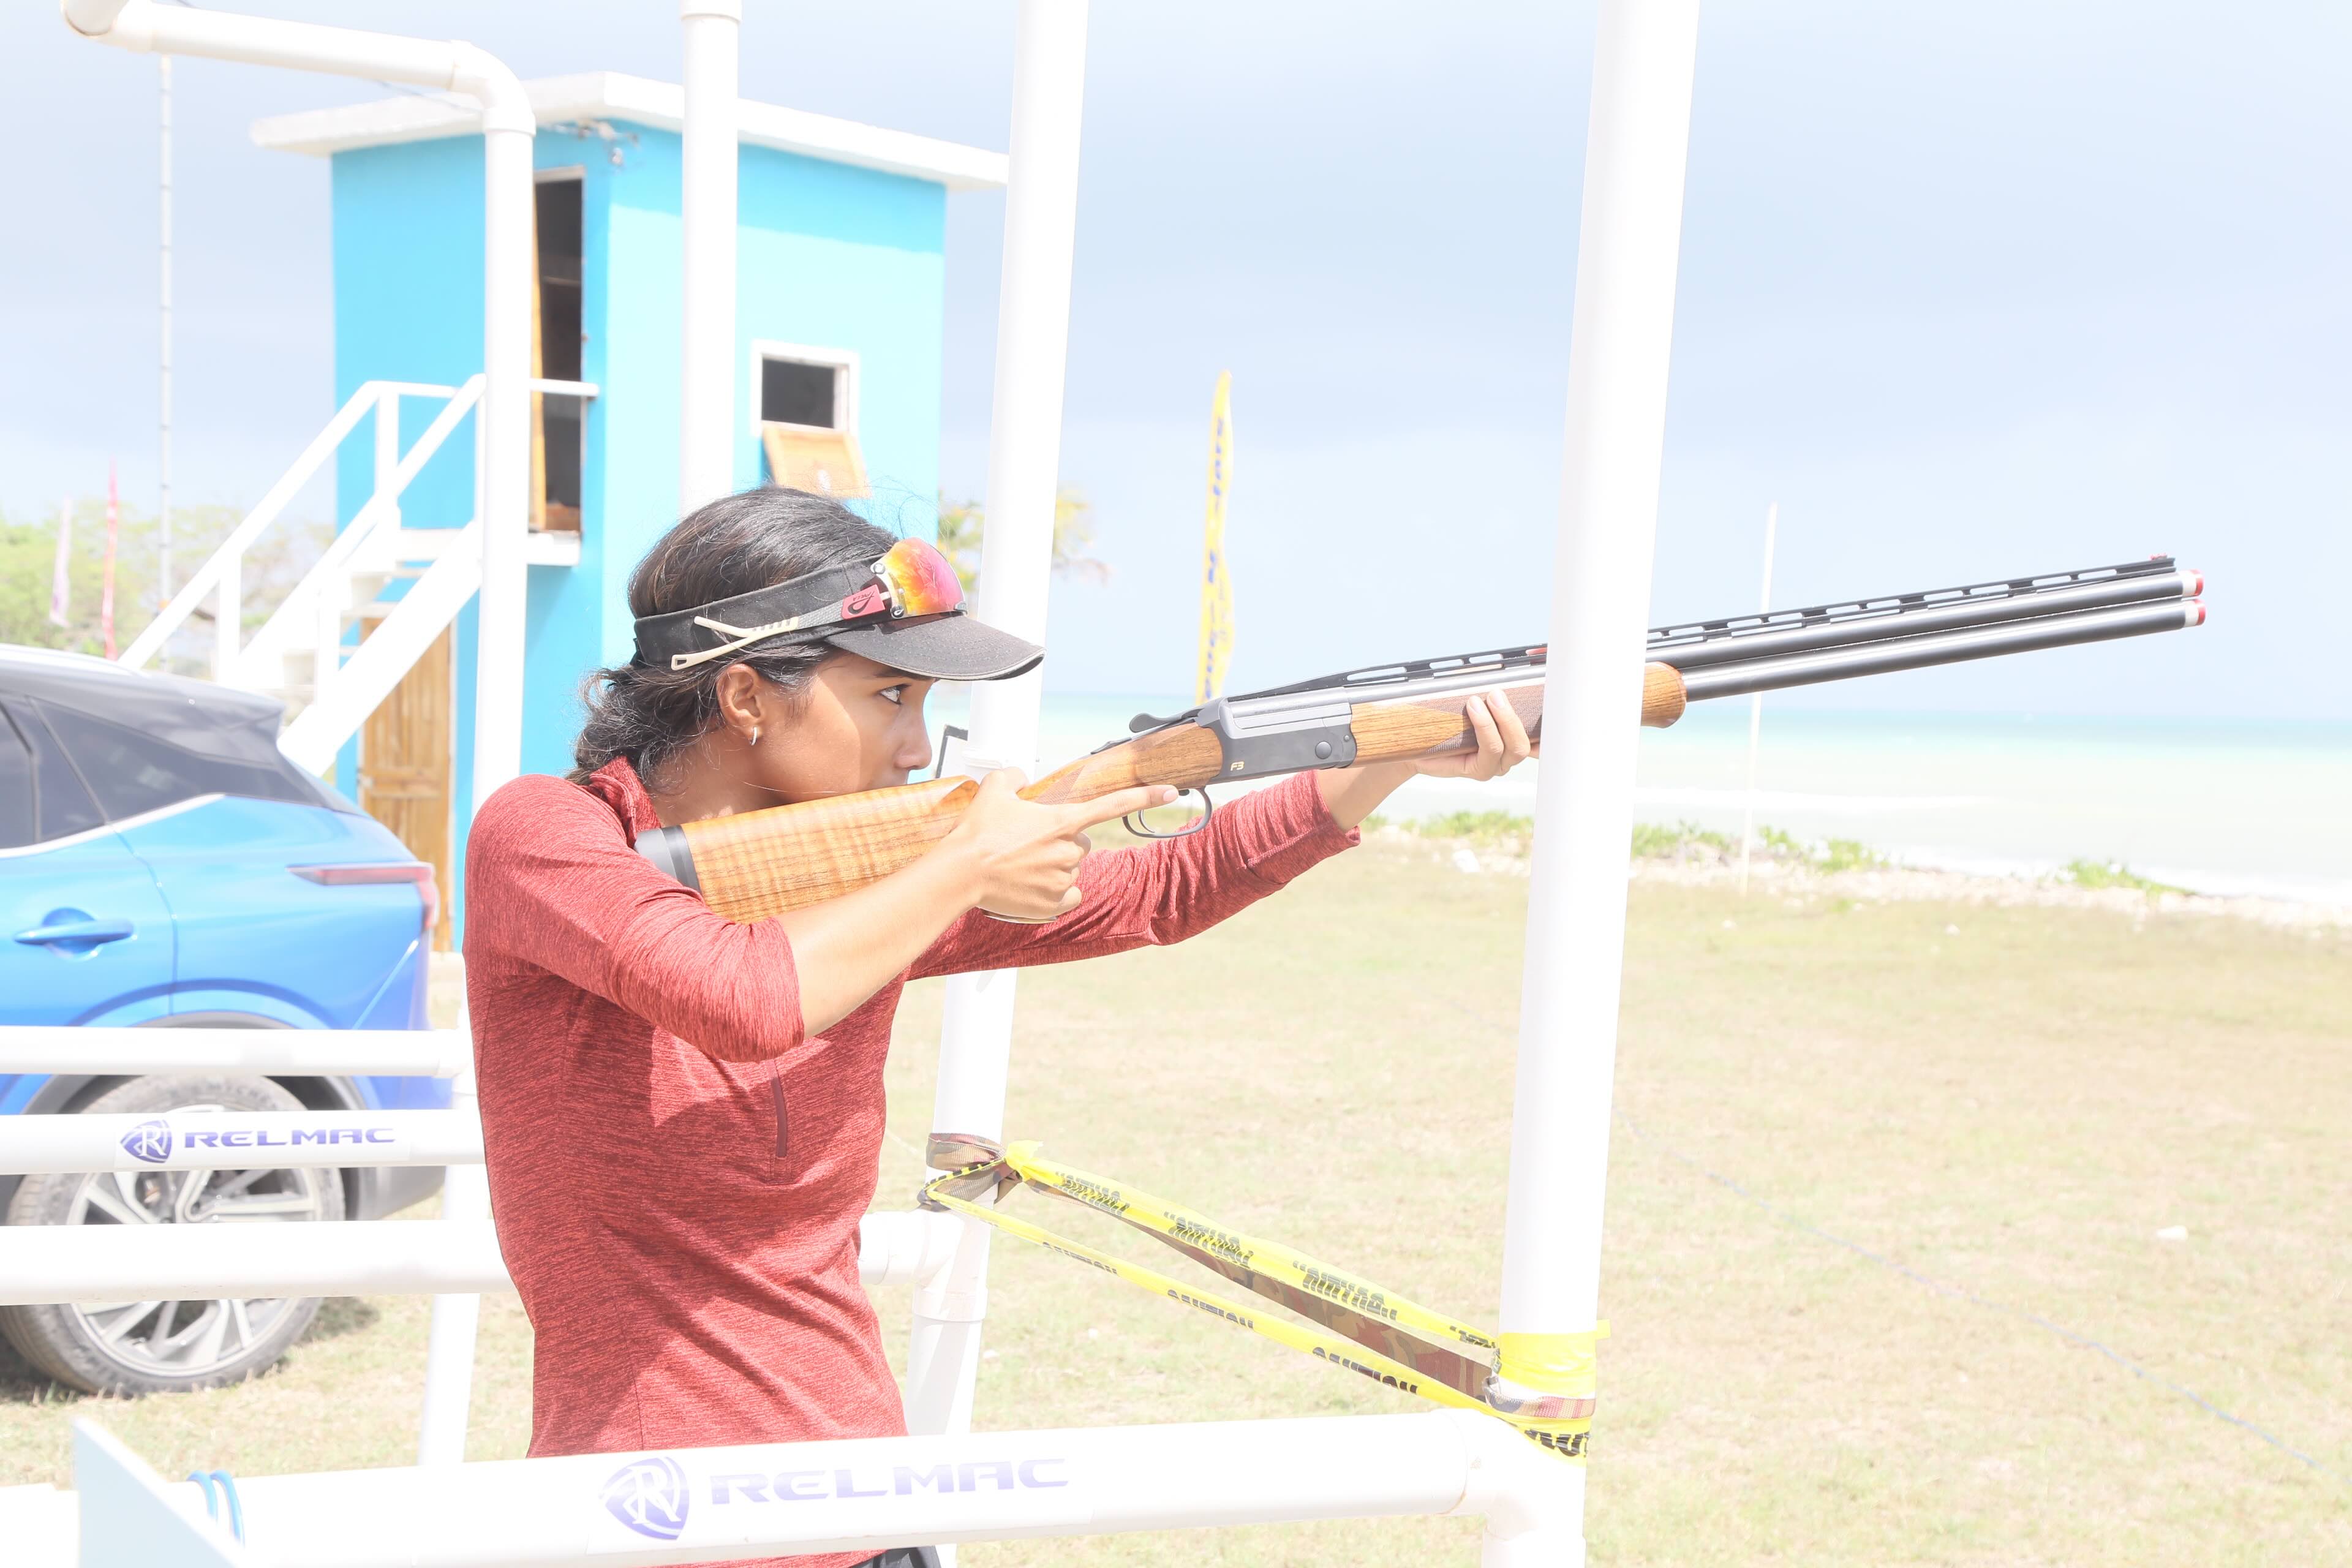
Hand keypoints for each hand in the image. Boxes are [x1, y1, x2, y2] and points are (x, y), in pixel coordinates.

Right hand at [944, 769, 1178, 920]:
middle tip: (1028, 843)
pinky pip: (1070, 894)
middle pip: (1081, 842)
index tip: (1172, 791)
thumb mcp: (994, 789)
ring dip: (1054, 866)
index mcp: (1062, 820)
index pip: (1113, 805)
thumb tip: (1022, 778)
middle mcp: (1070, 850)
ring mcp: (1065, 878)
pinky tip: (1032, 885)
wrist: (961, 873)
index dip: (1145, 796)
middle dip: (1062, 841)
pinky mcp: (1055, 903)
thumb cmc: (977, 832)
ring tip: (1021, 865)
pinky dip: (1056, 891)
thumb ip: (1015, 776)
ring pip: (1072, 868)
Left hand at [1409, 690, 1537, 780]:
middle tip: (1495, 694)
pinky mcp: (1479, 771)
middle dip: (1512, 716)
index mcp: (1515, 737)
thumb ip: (1490, 680)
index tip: (1545, 694)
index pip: (1541, 733)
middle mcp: (1509, 754)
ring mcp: (1496, 765)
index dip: (1548, 718)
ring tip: (1476, 701)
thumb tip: (1505, 662)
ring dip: (1497, 721)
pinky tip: (1473, 710)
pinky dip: (1484, 728)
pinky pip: (1489, 753)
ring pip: (1511, 748)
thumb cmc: (1448, 714)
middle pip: (1525, 741)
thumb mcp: (1472, 690)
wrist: (1418, 738)